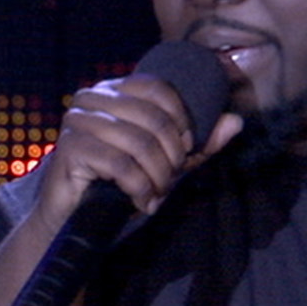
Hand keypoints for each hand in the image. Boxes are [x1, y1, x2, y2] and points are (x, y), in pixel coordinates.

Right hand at [27, 71, 244, 232]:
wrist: (76, 216)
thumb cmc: (120, 183)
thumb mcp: (165, 162)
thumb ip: (199, 143)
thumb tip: (236, 121)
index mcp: (115, 90)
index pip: (159, 89)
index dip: (181, 121)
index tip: (186, 151)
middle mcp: (93, 97)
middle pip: (153, 118)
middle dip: (171, 157)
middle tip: (169, 181)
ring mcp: (78, 120)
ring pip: (139, 143)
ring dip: (157, 177)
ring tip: (156, 195)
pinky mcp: (70, 148)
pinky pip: (120, 164)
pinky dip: (140, 189)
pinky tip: (142, 202)